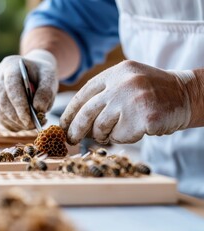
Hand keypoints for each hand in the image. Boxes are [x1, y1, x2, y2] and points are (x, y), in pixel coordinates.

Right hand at [0, 49, 57, 130]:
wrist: (33, 71)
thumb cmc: (42, 74)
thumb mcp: (50, 78)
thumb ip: (46, 92)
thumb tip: (39, 110)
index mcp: (11, 65)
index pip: (11, 86)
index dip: (19, 105)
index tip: (30, 120)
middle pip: (3, 101)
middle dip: (17, 118)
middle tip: (32, 126)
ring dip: (15, 123)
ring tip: (31, 126)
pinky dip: (12, 125)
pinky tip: (24, 126)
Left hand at [60, 60, 193, 144]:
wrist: (186, 95)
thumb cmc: (152, 92)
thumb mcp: (126, 82)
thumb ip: (104, 95)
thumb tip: (76, 120)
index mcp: (115, 73)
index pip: (83, 94)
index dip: (70, 112)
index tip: (63, 125)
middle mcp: (121, 84)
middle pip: (86, 112)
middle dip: (75, 129)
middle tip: (71, 139)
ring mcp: (132, 100)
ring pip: (101, 127)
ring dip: (102, 135)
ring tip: (111, 133)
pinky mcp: (142, 117)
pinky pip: (119, 136)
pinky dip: (121, 138)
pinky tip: (132, 130)